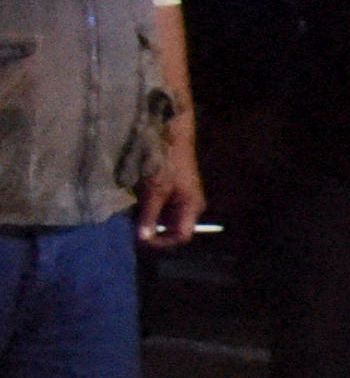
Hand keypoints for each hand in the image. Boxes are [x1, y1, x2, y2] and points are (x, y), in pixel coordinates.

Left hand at [134, 128, 205, 249]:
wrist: (170, 135)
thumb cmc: (166, 162)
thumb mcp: (155, 191)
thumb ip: (149, 216)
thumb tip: (143, 239)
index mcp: (191, 207)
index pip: (181, 236)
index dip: (161, 241)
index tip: (139, 238)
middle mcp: (189, 206)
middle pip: (172, 229)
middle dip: (151, 231)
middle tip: (131, 228)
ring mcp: (180, 199)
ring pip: (164, 219)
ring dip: (147, 220)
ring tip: (130, 216)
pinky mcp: (171, 191)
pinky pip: (160, 208)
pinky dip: (147, 209)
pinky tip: (134, 204)